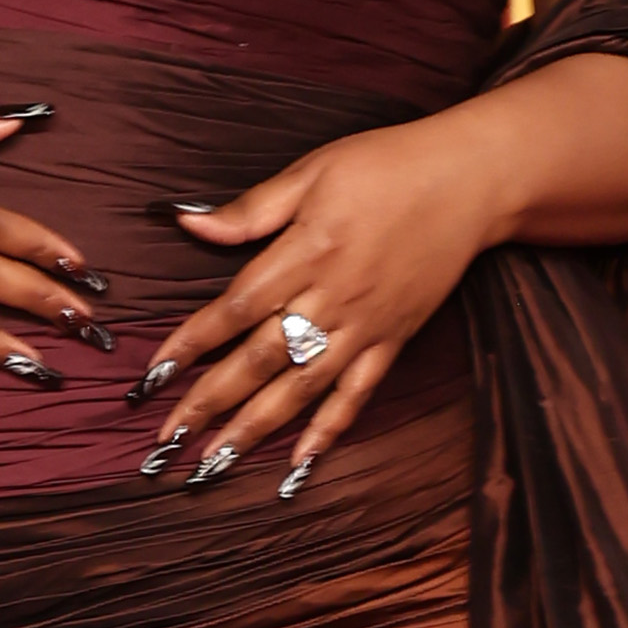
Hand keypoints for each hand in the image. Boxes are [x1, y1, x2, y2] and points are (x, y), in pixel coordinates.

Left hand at [129, 107, 511, 488]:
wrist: (471, 181)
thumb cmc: (388, 167)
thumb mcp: (313, 171)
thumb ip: (252, 209)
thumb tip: (190, 223)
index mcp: (307, 251)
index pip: (236, 308)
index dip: (193, 342)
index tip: (156, 373)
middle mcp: (333, 297)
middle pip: (261, 359)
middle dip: (212, 400)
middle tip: (170, 436)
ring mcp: (365, 325)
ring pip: (302, 387)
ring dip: (257, 427)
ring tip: (217, 460)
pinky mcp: (393, 339)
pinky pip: (358, 393)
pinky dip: (330, 429)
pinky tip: (300, 461)